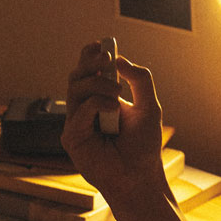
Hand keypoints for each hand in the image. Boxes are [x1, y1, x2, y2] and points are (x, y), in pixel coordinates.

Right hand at [62, 43, 167, 209]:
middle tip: (106, 57)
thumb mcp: (149, 106)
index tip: (102, 43)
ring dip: (98, 83)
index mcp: (100, 100)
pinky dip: (97, 104)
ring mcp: (76, 123)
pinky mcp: (71, 137)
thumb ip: (140, 81)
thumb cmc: (143, 146)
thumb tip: (121, 59)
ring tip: (118, 93)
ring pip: (75, 89)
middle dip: (91, 62)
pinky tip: (113, 108)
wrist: (140, 176)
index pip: (89, 72)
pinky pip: (79, 111)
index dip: (90, 55)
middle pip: (77, 76)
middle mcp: (85, 110)